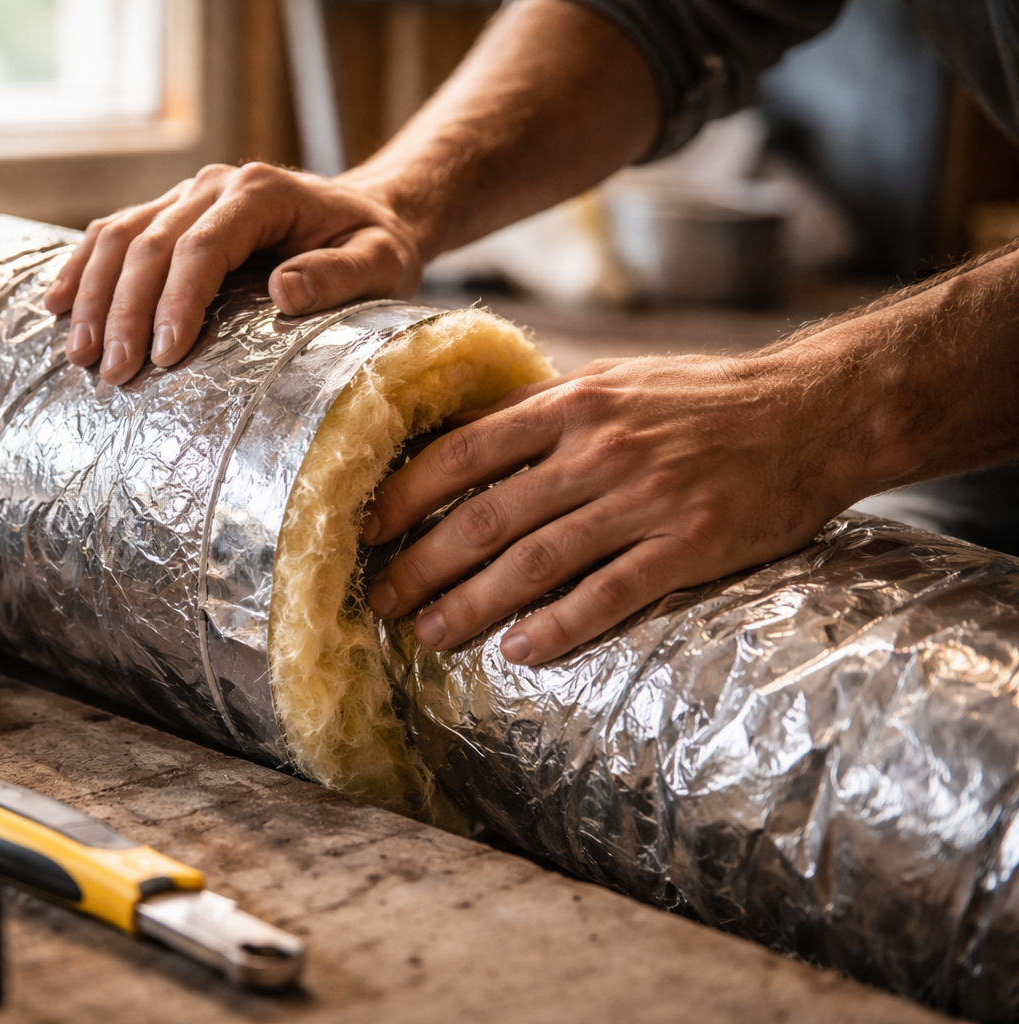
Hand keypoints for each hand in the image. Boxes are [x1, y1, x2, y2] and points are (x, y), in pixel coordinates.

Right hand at [43, 163, 423, 383]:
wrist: (369, 214)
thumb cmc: (375, 247)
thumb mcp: (379, 264)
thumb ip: (338, 277)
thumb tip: (284, 293)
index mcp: (261, 193)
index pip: (201, 245)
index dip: (176, 300)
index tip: (166, 356)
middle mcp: (214, 186)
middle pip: (150, 244)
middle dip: (125, 312)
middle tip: (114, 374)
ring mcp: (185, 195)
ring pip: (118, 237)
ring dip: (91, 296)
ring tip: (79, 356)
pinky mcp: (168, 214)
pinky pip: (111, 235)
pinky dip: (80, 270)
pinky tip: (54, 307)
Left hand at [362, 350, 870, 664]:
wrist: (813, 412)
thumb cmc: (702, 400)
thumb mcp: (614, 383)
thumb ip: (543, 414)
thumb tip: (463, 445)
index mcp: (571, 403)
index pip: (462, 452)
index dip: (405, 495)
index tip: (366, 530)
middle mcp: (598, 448)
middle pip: (485, 516)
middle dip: (421, 564)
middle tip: (379, 600)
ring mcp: (643, 498)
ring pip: (534, 561)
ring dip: (471, 604)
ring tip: (429, 634)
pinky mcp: (688, 545)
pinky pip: (607, 594)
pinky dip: (558, 626)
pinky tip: (519, 651)